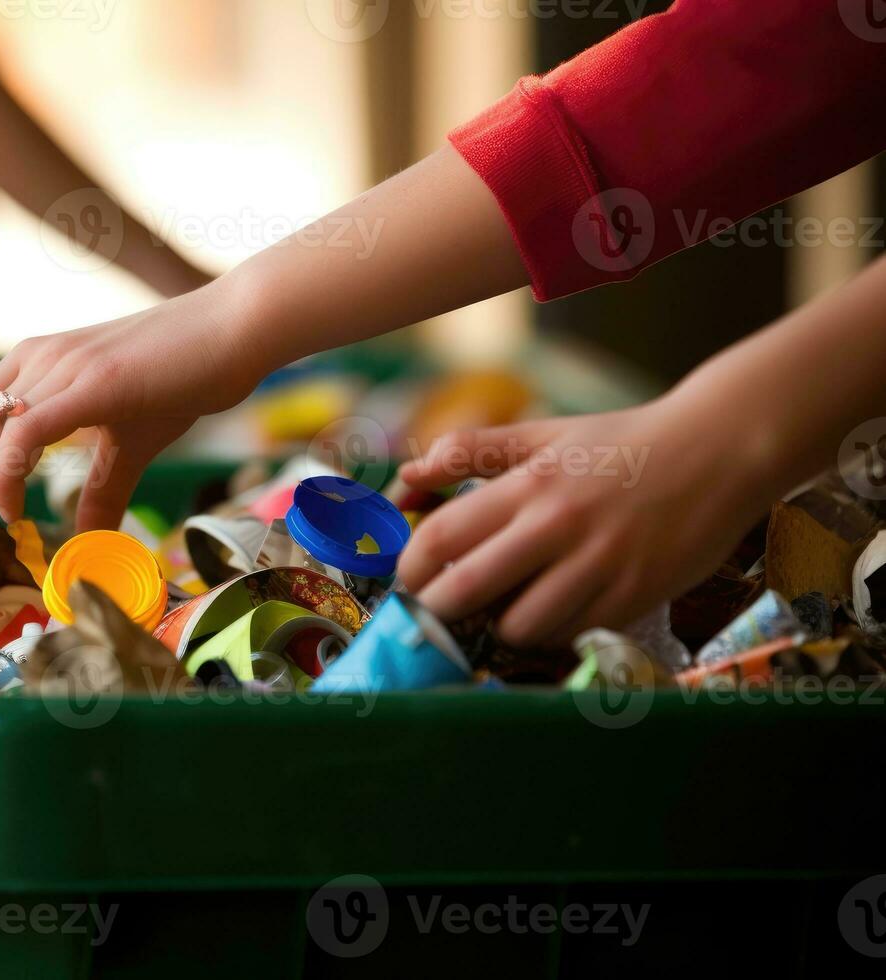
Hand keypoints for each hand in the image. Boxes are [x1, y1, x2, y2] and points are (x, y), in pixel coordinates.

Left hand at [0, 278, 264, 566]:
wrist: (234, 329)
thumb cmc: (186, 376)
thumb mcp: (132, 443)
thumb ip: (102, 489)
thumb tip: (89, 537)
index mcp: (33, 365)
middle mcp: (32, 359)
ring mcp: (58, 367)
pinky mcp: (89, 383)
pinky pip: (24, 433)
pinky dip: (7, 478)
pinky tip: (15, 511)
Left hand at [396, 395, 773, 647]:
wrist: (720, 451)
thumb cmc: (621, 445)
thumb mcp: (543, 436)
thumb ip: (469, 452)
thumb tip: (407, 478)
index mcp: (527, 484)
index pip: (439, 539)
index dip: (410, 571)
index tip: (409, 582)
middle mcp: (556, 526)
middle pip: (464, 592)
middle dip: (437, 612)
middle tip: (436, 614)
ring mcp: (597, 565)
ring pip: (517, 626)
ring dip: (499, 628)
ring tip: (503, 611)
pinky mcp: (634, 596)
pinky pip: (569, 634)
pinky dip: (550, 632)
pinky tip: (552, 612)